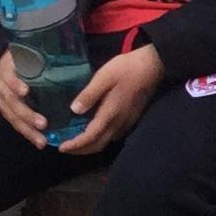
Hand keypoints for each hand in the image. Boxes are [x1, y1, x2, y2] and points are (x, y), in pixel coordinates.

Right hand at [0, 49, 52, 149]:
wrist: (5, 63)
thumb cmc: (25, 57)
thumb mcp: (30, 51)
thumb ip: (47, 52)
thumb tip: (74, 43)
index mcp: (10, 69)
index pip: (10, 77)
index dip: (15, 84)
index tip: (26, 91)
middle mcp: (4, 86)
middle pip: (12, 103)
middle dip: (27, 114)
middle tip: (43, 123)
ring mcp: (3, 100)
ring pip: (13, 117)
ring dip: (27, 130)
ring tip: (41, 140)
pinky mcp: (6, 110)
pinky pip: (15, 123)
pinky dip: (27, 133)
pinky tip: (39, 142)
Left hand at [65, 43, 167, 157]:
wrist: (154, 65)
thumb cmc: (127, 69)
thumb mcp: (104, 77)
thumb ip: (89, 95)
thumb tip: (74, 110)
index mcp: (110, 114)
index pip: (90, 137)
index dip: (75, 145)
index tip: (61, 147)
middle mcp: (119, 123)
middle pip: (98, 145)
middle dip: (81, 150)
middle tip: (66, 147)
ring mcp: (128, 121)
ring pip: (107, 141)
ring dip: (91, 145)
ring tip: (78, 141)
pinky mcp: (133, 118)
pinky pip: (114, 135)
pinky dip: (102, 138)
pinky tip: (96, 130)